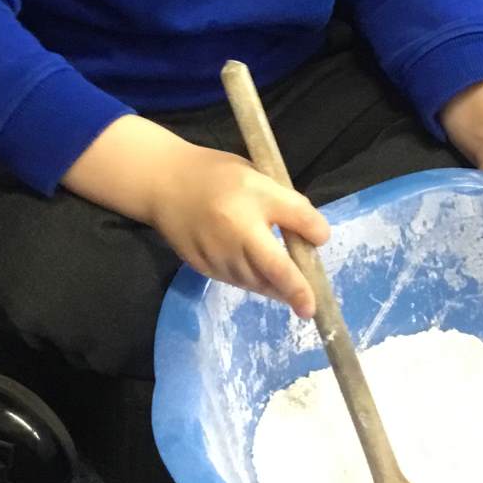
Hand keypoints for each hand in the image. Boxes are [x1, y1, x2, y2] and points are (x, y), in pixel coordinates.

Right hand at [145, 143, 329, 318]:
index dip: (298, 288)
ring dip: (273, 283)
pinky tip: (255, 262)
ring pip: (254, 283)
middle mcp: (229, 246)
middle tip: (306, 294)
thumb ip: (293, 209)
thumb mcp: (261, 179)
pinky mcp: (202, 268)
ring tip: (283, 271)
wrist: (164, 183)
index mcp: (245, 220)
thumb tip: (319, 238)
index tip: (311, 307)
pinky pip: (236, 281)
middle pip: (269, 280)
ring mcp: (214, 260)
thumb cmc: (218, 175)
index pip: (279, 264)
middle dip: (290, 289)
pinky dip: (252, 277)